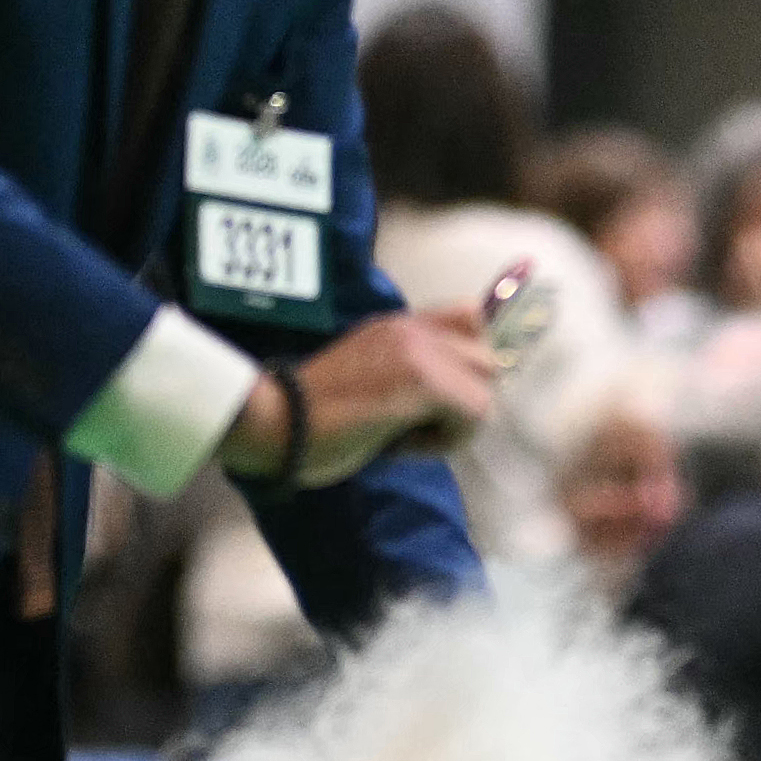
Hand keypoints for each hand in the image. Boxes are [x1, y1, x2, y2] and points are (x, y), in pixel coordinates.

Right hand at [220, 308, 499, 484]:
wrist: (274, 423)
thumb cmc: (311, 420)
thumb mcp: (367, 380)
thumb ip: (408, 375)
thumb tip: (456, 400)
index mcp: (398, 326)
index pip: (471, 316)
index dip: (467, 361)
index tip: (435, 398)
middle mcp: (411, 328)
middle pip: (486, 360)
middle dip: (461, 403)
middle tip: (413, 425)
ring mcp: (418, 350)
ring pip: (483, 392)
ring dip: (452, 426)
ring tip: (404, 436)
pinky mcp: (422, 379)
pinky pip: (473, 414)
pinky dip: (443, 441)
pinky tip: (398, 444)